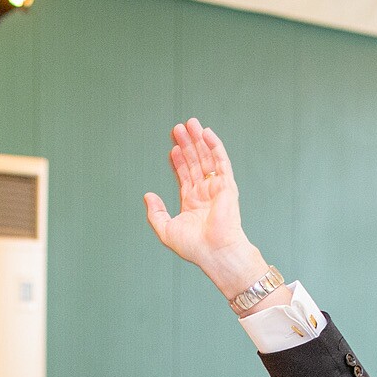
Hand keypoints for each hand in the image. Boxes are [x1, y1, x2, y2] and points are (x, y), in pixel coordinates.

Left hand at [142, 119, 265, 299]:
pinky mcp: (227, 185)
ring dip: (198, 140)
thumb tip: (148, 195)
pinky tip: (206, 133)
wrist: (215, 252)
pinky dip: (214, 146)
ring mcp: (217, 188)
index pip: (184, 176)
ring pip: (206, 158)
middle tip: (179, 127)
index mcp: (192, 203)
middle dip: (187, 145)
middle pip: (195, 162)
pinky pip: (221, 161)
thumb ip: (156, 213)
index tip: (172, 147)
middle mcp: (205, 193)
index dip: (178, 160)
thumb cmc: (194, 247)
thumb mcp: (166, 230)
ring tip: (190, 124)